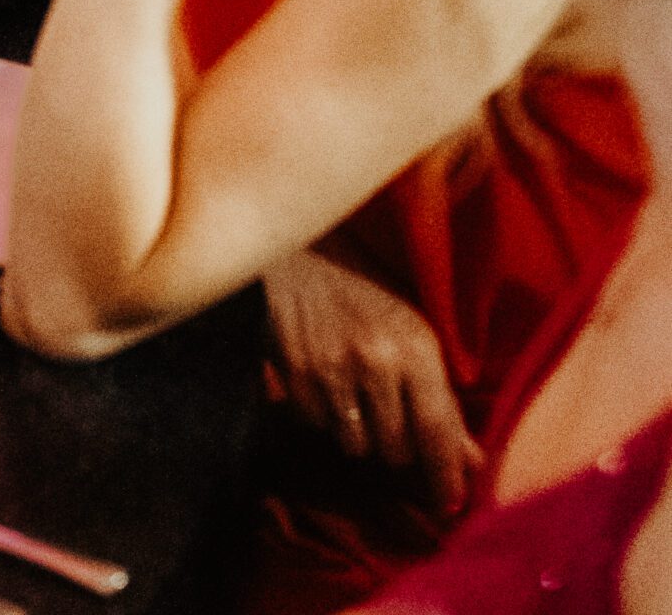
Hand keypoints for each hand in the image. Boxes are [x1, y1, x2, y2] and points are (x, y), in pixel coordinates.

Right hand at [264, 247, 481, 518]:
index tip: (450, 504)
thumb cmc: (364, 305)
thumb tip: (473, 463)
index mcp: (415, 346)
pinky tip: (323, 386)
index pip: (437, 429)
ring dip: (359, 436)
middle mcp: (378, 358)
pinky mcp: (296, 375)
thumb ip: (442, 401)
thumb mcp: (411, 338)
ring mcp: (333, 367)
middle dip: (397, 448)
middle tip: (388, 422)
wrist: (293, 261)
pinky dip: (323, 419)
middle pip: (397, 450)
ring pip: (357, 447)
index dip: (445, 475)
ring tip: (354, 400)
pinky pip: (318, 429)